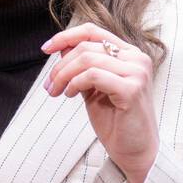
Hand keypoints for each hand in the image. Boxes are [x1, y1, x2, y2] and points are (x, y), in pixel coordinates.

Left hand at [40, 23, 159, 182]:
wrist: (134, 152)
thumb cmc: (115, 122)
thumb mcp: (93, 89)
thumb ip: (81, 67)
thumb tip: (61, 47)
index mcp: (129, 54)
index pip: (93, 31)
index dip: (66, 36)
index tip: (45, 49)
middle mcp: (137, 58)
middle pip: (86, 47)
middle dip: (60, 66)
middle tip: (49, 85)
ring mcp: (137, 72)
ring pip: (87, 59)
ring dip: (64, 75)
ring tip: (57, 92)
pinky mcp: (132, 89)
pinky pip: (93, 76)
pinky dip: (75, 83)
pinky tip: (69, 95)